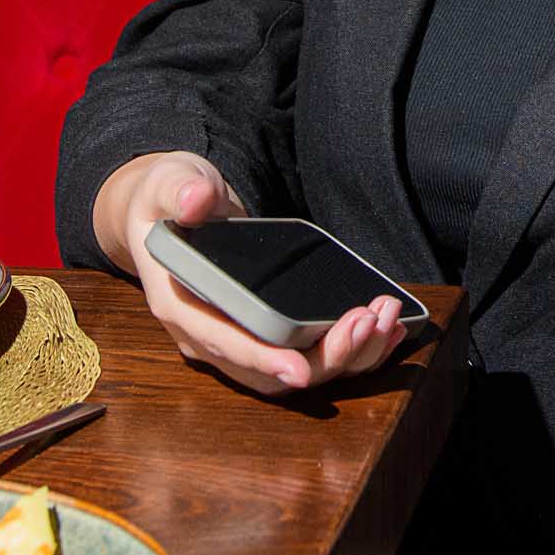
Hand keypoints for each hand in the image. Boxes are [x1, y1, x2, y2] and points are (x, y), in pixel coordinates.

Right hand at [99, 151, 412, 397]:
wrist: (170, 213)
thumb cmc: (170, 200)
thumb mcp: (169, 183)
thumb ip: (181, 190)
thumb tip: (196, 198)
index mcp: (179, 305)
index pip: (222, 344)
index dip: (262, 359)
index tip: (302, 369)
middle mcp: (207, 336)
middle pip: (268, 371)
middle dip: (324, 356)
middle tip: (367, 320)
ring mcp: (238, 340)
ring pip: (295, 370)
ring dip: (346, 355)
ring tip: (384, 319)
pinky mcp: (265, 335)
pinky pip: (308, 357)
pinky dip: (350, 352)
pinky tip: (385, 332)